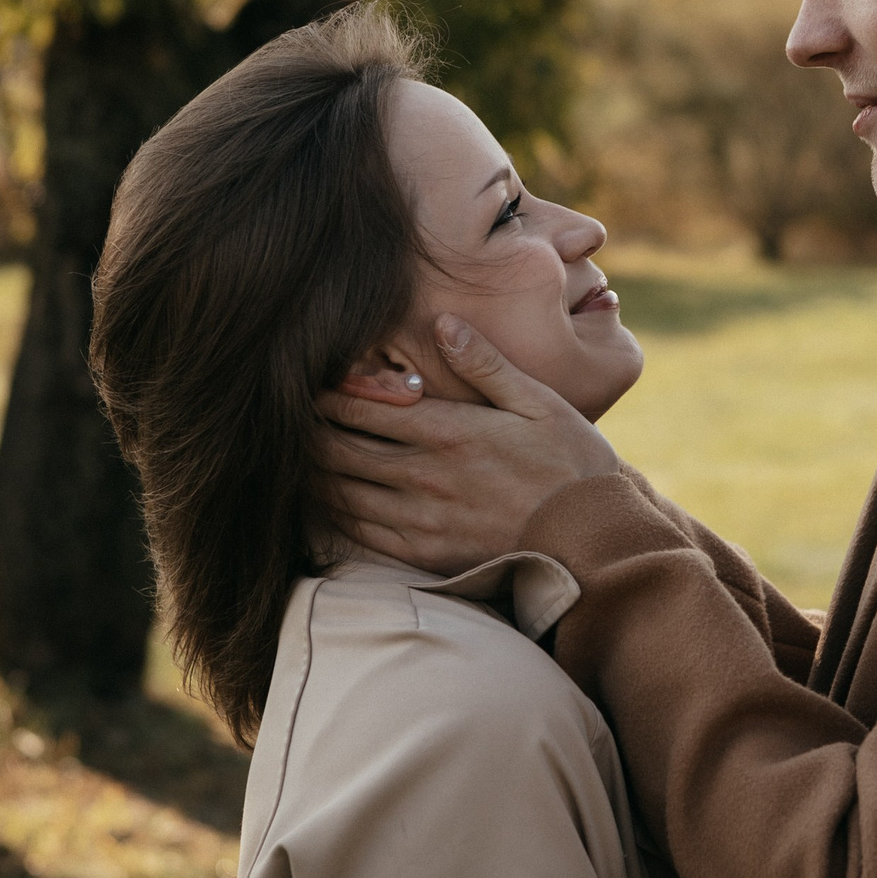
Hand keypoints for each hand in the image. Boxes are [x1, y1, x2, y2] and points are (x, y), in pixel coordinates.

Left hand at [312, 315, 619, 574]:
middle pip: (339, 450)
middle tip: (282, 416)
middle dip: (306, 432)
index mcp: (449, 431)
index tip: (304, 381)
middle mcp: (426, 476)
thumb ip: (485, 364)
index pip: (363, 407)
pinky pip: (362, 533)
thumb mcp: (540, 403)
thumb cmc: (572, 464)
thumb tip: (444, 324)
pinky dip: (332, 514)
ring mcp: (422, 519)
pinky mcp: (426, 553)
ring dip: (311, 473)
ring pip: (342, 494)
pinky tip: (320, 501)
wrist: (594, 541)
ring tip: (289, 456)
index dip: (325, 394)